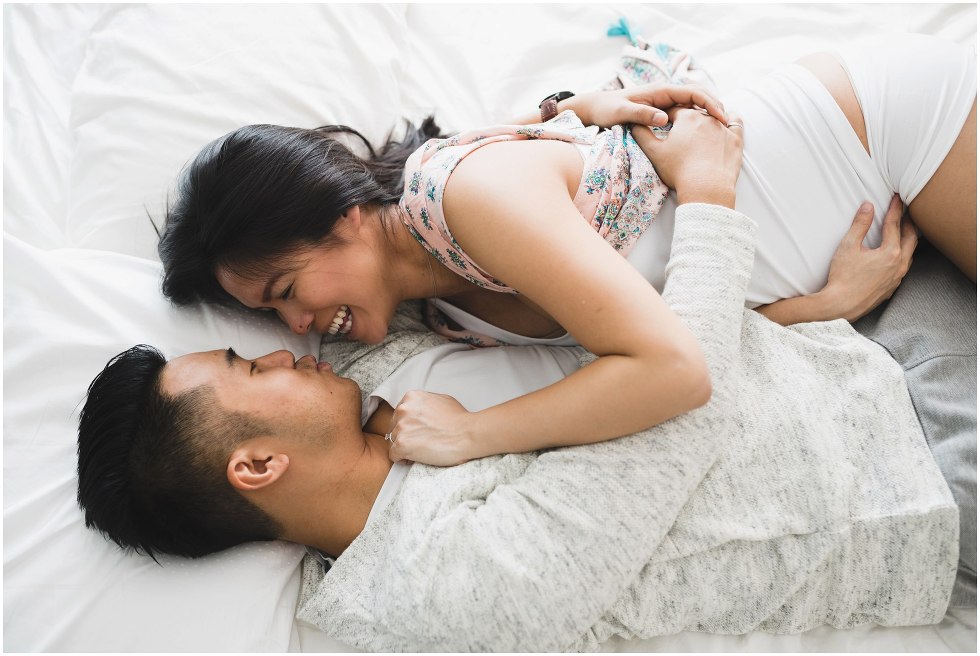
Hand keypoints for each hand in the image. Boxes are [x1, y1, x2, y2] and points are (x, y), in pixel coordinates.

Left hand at [386, 390, 478, 465]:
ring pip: (393, 442)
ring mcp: (401, 427)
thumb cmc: (459, 419)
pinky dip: (402, 459)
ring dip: (405, 447)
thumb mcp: (442, 400)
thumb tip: (420, 410)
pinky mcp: (402, 444)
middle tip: (420, 442)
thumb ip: (425, 403)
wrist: (467, 434)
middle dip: (405, 436)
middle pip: (394, 427)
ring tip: (421, 450)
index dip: (408, 425)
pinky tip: (415, 458)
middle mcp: (403, 410)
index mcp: (411, 397)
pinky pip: (393, 455)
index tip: (417, 432)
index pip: (399, 414)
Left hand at [566, 83, 726, 128]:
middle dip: (715, 108)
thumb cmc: (607, 109)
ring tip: (721, 130)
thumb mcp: (622, 113)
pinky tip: (704, 134)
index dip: (709, 103)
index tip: (720, 117)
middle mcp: (665, 93)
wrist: (596, 108)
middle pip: (698, 96)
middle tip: (727, 124)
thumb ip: (642, 114)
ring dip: (708, 114)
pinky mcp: (662, 111)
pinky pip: (686, 113)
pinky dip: (697, 120)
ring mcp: (664, 102)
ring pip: (694, 105)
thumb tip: (665, 118)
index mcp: (660, 90)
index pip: (693, 91)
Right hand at [631, 106, 742, 207]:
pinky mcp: (736, 139)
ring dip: (706, 119)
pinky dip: (730, 121)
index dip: (665, 118)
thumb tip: (634, 124)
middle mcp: (706, 117)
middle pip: (693, 112)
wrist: (706, 188)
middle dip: (686, 119)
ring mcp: (723, 127)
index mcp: (686, 117)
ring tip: (699, 132)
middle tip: (680, 132)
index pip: (673, 111)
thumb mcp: (654, 152)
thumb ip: (641, 134)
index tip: (663, 126)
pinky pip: (736, 122)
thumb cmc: (679, 171)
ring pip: (714, 114)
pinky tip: (724, 125)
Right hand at [819, 194, 916, 320]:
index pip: (895, 225)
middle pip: (911, 239)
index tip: (896, 198)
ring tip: (904, 233)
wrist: (839, 306)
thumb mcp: (848, 246)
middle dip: (909, 223)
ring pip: (910, 255)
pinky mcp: (890, 289)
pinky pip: (902, 269)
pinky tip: (895, 258)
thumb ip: (860, 224)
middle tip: (906, 212)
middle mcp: (898, 265)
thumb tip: (867, 207)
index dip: (895, 209)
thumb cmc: (842, 277)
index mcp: (890, 253)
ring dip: (908, 241)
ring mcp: (896, 278)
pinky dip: (902, 258)